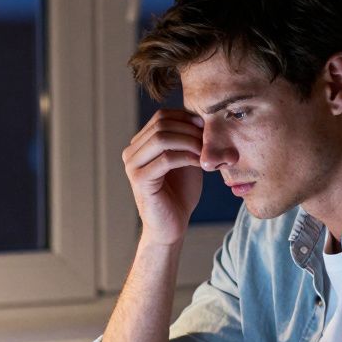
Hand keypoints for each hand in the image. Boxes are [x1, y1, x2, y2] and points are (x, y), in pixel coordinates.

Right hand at [122, 109, 204, 245]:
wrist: (172, 225)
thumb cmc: (180, 193)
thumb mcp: (186, 158)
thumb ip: (188, 139)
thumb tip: (202, 116)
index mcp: (140, 144)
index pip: (161, 116)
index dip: (186, 117)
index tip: (206, 126)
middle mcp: (131, 152)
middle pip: (161, 124)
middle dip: (189, 129)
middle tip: (209, 141)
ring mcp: (132, 166)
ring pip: (162, 138)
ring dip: (189, 142)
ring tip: (205, 153)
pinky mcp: (139, 180)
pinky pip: (165, 159)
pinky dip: (187, 157)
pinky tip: (200, 164)